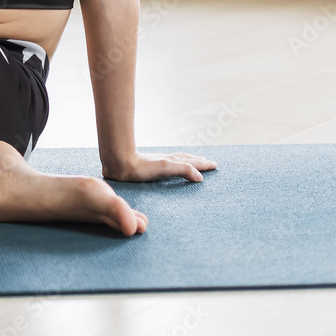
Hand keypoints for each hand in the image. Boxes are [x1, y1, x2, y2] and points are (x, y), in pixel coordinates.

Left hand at [102, 151, 217, 182]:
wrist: (120, 163)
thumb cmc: (141, 168)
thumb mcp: (166, 169)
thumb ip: (183, 170)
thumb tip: (200, 177)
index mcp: (172, 161)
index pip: (192, 163)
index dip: (204, 165)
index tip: (215, 165)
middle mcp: (167, 160)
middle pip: (186, 159)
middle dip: (198, 161)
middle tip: (207, 161)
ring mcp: (159, 162)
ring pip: (177, 160)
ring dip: (188, 161)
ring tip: (193, 161)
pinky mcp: (151, 166)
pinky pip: (169, 164)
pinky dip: (176, 164)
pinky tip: (170, 167)